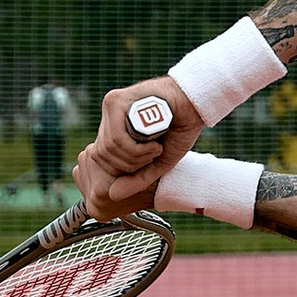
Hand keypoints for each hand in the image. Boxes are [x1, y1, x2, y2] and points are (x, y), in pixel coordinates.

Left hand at [76, 78, 202, 218]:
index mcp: (114, 128)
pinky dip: (137, 150)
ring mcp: (110, 107)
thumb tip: (112, 195)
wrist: (195, 104)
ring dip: (136, 157)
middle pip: (101, 155)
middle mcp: (108, 117)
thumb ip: (136, 178)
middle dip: (129, 165)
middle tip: (153, 155)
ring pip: (109, 148)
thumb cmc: (178, 131)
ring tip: (156, 148)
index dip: (124, 168)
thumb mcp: (157, 163)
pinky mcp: (115, 101)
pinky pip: (117, 139)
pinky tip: (155, 144)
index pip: (101, 158)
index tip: (148, 161)